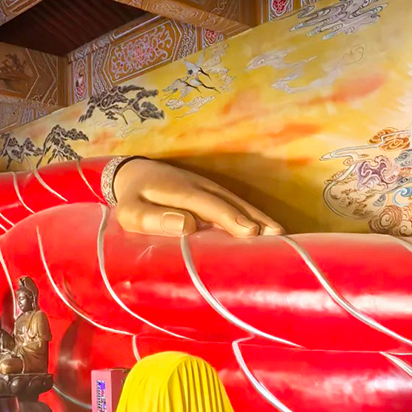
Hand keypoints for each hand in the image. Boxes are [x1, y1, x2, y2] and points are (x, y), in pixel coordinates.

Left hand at [113, 159, 283, 237]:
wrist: (133, 174)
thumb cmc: (131, 199)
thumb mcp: (130, 212)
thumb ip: (152, 218)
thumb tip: (186, 225)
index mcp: (180, 191)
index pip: (208, 205)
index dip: (229, 217)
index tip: (249, 231)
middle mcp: (199, 187)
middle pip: (230, 203)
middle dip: (254, 219)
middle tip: (278, 237)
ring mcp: (208, 189)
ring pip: (237, 203)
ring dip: (259, 217)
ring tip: (281, 235)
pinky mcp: (212, 194)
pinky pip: (235, 205)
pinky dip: (252, 215)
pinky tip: (267, 229)